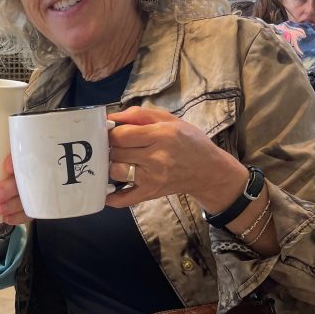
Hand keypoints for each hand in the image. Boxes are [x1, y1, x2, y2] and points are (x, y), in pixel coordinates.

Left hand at [0, 151, 31, 224]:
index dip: (18, 158)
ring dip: (15, 204)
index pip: (23, 153)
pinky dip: (20, 217)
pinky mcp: (31, 205)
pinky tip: (8, 219)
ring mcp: (30, 189)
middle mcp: (26, 172)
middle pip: (28, 177)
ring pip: (29, 196)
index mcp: (15, 156)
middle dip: (13, 186)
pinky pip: (31, 212)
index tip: (6, 165)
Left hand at [104, 106, 246, 213]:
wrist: (208, 170)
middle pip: (116, 153)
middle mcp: (156, 158)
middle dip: (111, 148)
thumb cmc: (188, 141)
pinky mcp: (150, 193)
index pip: (121, 135)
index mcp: (161, 135)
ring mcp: (152, 178)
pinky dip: (111, 197)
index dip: (111, 133)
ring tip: (119, 160)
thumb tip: (110, 117)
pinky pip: (124, 199)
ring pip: (116, 172)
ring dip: (112, 165)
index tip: (112, 132)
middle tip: (116, 146)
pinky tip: (106, 190)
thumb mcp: (169, 120)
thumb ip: (139, 115)